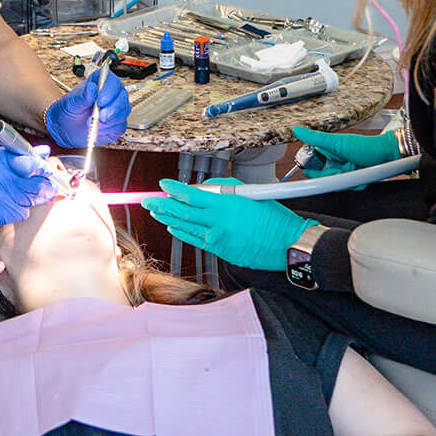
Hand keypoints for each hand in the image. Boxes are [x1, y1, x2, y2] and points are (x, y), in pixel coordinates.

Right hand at [0, 143, 58, 230]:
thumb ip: (22, 154)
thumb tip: (45, 152)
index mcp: (3, 161)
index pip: (33, 165)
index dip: (44, 170)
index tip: (48, 172)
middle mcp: (3, 179)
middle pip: (38, 186)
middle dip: (45, 187)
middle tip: (46, 187)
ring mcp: (2, 198)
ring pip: (32, 201)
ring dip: (30, 199)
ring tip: (17, 194)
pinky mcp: (1, 214)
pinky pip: (22, 213)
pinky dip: (19, 210)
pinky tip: (8, 204)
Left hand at [45, 71, 130, 149]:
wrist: (66, 128)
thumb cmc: (68, 110)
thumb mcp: (71, 103)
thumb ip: (82, 96)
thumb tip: (92, 88)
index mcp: (100, 82)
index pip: (112, 81)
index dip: (109, 90)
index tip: (100, 100)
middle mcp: (111, 94)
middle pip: (122, 97)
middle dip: (112, 108)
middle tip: (99, 116)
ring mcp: (116, 108)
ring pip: (123, 112)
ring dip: (109, 120)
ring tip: (93, 124)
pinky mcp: (117, 123)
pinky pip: (120, 126)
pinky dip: (109, 129)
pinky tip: (98, 129)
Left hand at [142, 179, 313, 272]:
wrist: (287, 245)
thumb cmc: (274, 217)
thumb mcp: (250, 193)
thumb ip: (225, 189)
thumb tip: (204, 189)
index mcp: (226, 205)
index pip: (191, 195)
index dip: (173, 190)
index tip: (163, 185)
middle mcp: (218, 223)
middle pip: (182, 212)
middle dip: (162, 205)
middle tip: (148, 200)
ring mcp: (217, 239)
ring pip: (185, 227)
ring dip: (168, 218)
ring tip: (155, 211)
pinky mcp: (220, 251)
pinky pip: (195, 240)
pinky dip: (182, 232)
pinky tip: (173, 227)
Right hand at [291, 125, 403, 176]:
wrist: (388, 155)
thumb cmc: (365, 146)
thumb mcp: (337, 142)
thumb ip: (315, 138)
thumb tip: (296, 130)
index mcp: (328, 151)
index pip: (313, 167)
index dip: (313, 172)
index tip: (312, 174)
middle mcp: (336, 162)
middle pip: (326, 179)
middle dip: (335, 177)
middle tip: (345, 168)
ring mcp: (345, 171)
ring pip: (338, 185)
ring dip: (348, 181)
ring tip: (356, 169)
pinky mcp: (354, 180)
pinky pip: (350, 188)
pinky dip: (357, 184)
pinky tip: (362, 176)